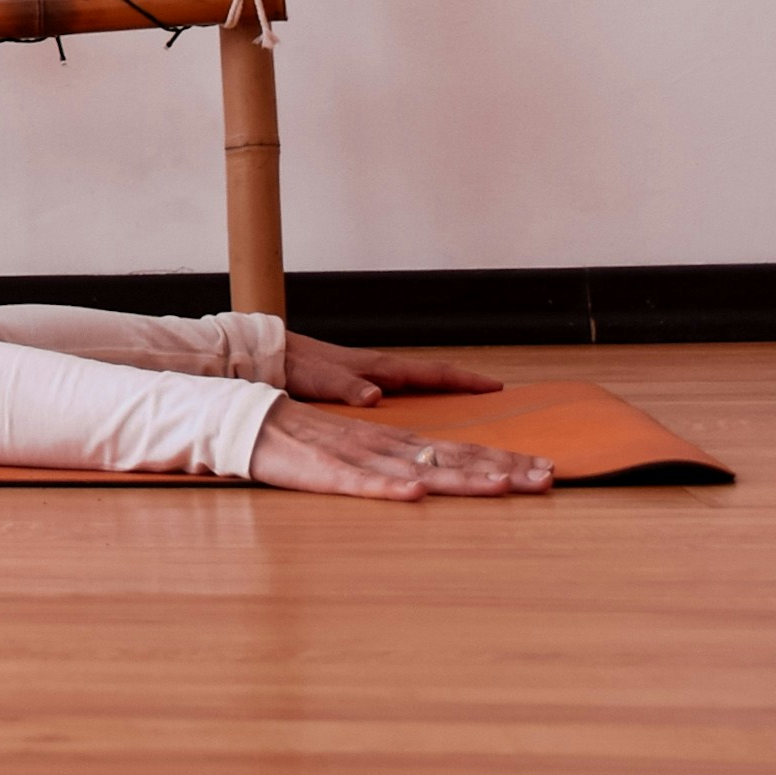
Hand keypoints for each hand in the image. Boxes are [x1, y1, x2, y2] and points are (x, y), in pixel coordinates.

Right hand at [248, 397, 550, 499]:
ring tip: (503, 485)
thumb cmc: (301, 442)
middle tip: (549, 477)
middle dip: (503, 467)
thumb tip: (433, 487)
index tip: (545, 469)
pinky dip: (387, 489)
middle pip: (452, 457)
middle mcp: (385, 447)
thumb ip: (393, 468)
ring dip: (462, 477)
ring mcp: (356, 459)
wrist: (247, 421)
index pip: (459, 451)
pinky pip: (359, 483)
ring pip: (418, 470)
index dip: (503, 460)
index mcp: (394, 444)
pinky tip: (414, 494)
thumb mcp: (357, 455)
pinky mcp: (322, 473)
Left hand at [281, 335, 503, 404]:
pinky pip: (406, 394)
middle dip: (467, 387)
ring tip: (473, 411)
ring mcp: (377, 378)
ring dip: (448, 395)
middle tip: (498, 400)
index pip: (433, 372)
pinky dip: (424, 402)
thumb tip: (374, 397)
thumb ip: (348, 387)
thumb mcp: (324, 379)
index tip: (496, 387)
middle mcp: (385, 371)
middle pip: (436, 378)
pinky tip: (428, 418)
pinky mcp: (365, 387)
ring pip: (422, 387)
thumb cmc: (300, 366)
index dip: (465, 380)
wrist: (277, 356)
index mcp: (382, 368)